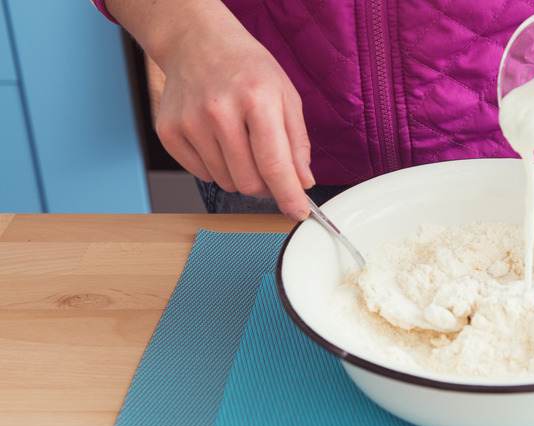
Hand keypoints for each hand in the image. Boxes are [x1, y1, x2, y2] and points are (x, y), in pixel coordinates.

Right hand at [156, 24, 314, 220]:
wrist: (198, 43)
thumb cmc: (247, 69)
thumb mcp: (286, 96)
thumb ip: (297, 143)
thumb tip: (303, 182)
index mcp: (256, 99)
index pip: (274, 165)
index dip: (288, 196)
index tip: (298, 212)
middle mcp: (219, 111)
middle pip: (249, 182)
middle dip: (266, 186)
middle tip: (270, 167)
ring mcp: (189, 122)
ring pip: (226, 182)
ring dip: (240, 174)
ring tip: (241, 142)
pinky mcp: (169, 132)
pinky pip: (202, 174)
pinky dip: (217, 167)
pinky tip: (219, 140)